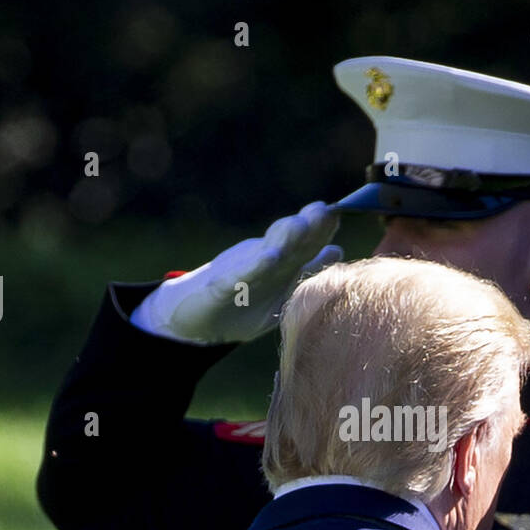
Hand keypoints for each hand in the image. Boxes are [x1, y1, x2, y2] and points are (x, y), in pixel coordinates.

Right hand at [132, 201, 342, 343]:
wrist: (190, 319)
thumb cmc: (239, 304)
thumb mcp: (278, 290)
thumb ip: (305, 270)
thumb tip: (336, 249)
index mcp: (279, 267)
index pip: (306, 246)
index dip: (322, 231)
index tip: (338, 214)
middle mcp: (262, 266)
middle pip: (289, 244)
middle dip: (307, 227)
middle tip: (324, 210)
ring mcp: (241, 275)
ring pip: (267, 253)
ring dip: (283, 238)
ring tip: (299, 224)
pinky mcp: (220, 289)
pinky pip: (240, 277)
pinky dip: (254, 267)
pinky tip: (268, 258)